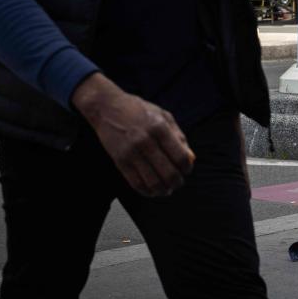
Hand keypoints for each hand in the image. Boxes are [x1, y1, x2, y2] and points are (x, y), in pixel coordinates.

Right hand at [73, 73, 194, 196]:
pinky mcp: (119, 160)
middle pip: (169, 173)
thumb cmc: (139, 110)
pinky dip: (147, 191)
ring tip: (166, 189)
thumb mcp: (163, 116)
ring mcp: (131, 152)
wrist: (107, 107)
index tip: (186, 169)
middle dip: (177, 182)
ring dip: (163, 190)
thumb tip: (190, 158)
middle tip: (178, 182)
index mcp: (160, 128)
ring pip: (153, 182)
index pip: (180, 157)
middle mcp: (146, 141)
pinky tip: (152, 190)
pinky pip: (135, 183)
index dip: (187, 168)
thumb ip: (179, 136)